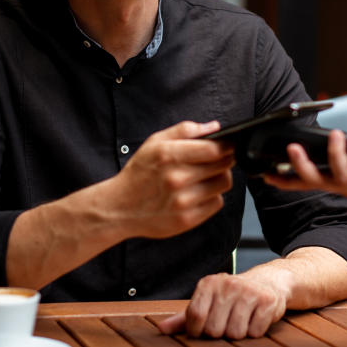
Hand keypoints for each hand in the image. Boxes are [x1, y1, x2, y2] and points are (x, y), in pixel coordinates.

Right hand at [108, 120, 234, 238]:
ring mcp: (183, 201)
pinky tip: (197, 193)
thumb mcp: (154, 143)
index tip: (227, 145)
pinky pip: (217, 203)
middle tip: (215, 160)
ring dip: (219, 178)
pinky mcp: (187, 219)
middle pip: (223, 165)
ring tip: (205, 177)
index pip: (214, 149)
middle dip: (224, 160)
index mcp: (169, 155)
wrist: (119, 207)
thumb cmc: (138, 173)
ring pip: (223, 184)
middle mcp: (177, 179)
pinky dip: (212, 196)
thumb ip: (185, 130)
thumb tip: (214, 127)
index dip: (226, 145)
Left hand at [156, 272, 287, 338]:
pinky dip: (254, 331)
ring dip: (237, 334)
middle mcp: (227, 285)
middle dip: (219, 333)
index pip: (195, 316)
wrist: (267, 281)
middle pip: (214, 329)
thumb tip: (161, 329)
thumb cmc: (231, 296)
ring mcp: (248, 292)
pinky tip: (254, 319)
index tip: (202, 330)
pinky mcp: (267, 301)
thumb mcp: (208, 301)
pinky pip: (255, 332)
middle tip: (226, 322)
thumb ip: (185, 317)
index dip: (197, 331)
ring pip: (235, 333)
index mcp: (209, 284)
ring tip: (241, 320)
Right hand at [262, 129, 346, 207]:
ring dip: (335, 154)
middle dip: (301, 166)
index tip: (267, 173)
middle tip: (291, 149)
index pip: (307, 182)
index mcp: (339, 181)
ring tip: (333, 134)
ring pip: (341, 176)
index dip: (287, 179)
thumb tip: (329, 135)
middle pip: (317, 182)